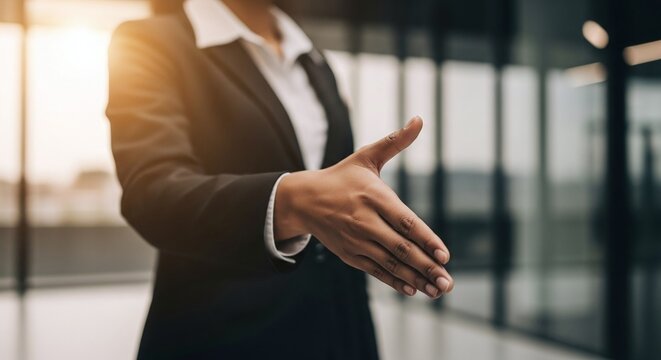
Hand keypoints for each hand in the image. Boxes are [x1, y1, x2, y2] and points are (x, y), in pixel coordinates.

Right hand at [275, 116, 452, 297]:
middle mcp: (365, 220)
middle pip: (400, 248)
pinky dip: (394, 281)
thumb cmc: (341, 177)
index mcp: (373, 196)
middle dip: (426, 266)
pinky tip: (413, 289)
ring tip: (437, 290)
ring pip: (390, 263)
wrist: (303, 199)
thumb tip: (420, 119)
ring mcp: (356, 240)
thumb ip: (395, 141)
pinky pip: (376, 270)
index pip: (405, 222)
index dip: (426, 240)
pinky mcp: (350, 254)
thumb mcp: (366, 157)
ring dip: (415, 278)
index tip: (445, 255)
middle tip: (448, 281)